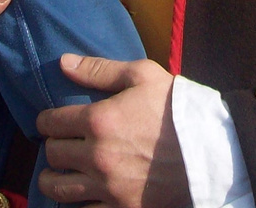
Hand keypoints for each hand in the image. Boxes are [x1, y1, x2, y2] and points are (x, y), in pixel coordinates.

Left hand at [37, 55, 189, 207]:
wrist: (211, 150)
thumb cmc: (177, 108)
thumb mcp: (142, 75)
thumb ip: (99, 69)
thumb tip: (63, 63)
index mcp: (99, 121)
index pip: (51, 123)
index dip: (44, 120)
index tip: (48, 121)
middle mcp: (97, 156)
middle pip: (52, 155)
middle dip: (52, 146)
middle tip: (59, 143)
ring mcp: (108, 187)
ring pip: (58, 188)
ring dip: (52, 179)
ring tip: (56, 173)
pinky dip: (78, 203)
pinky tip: (81, 194)